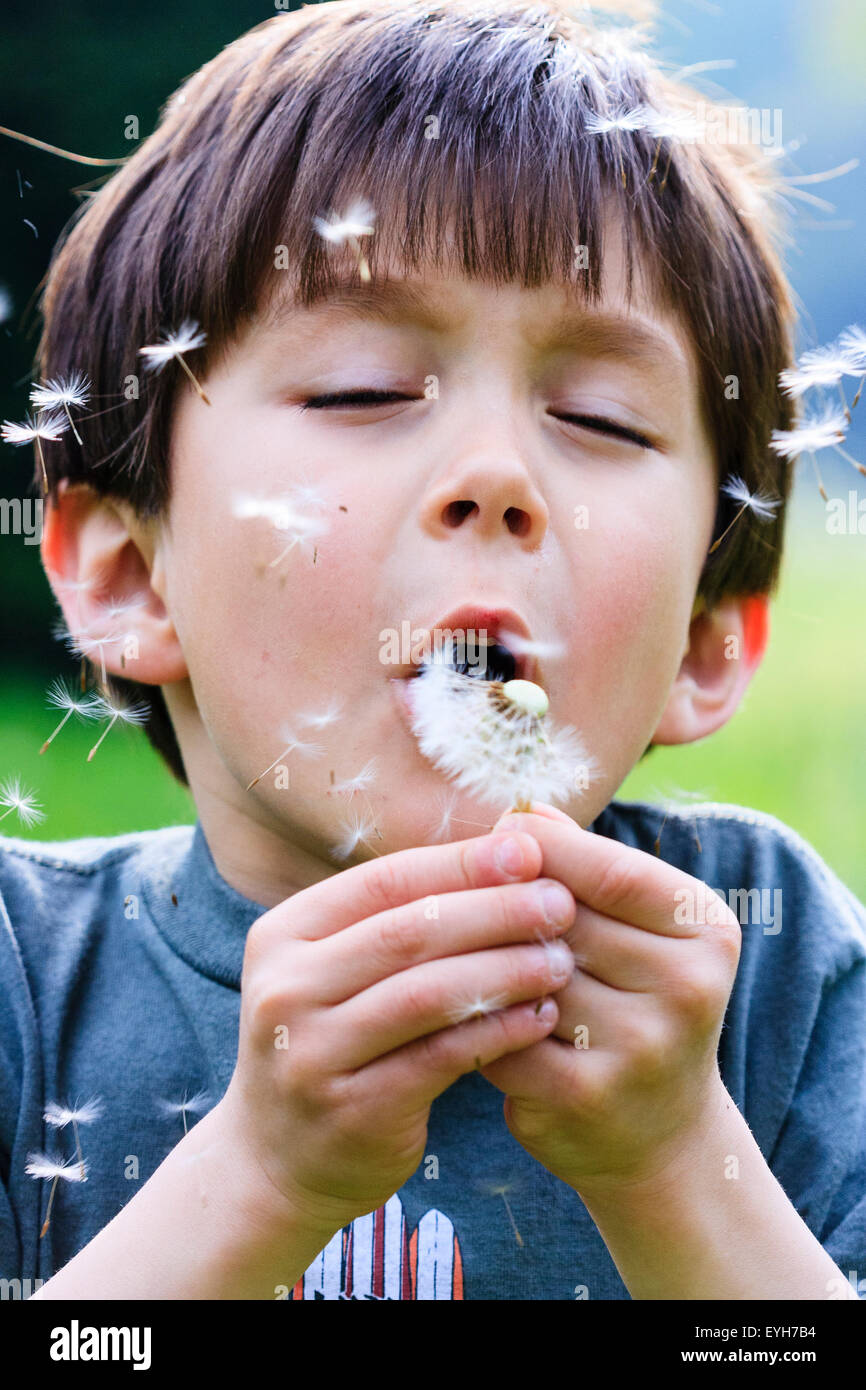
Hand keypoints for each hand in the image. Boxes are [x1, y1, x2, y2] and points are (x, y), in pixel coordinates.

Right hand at [217, 825, 577, 1236]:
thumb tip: (506, 852)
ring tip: (560, 960)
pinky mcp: (353, 1110)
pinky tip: (541, 1017)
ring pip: (428, 994)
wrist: (279, 1160)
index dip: (461, 863)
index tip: (529, 850)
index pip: (385, 881)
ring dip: (505, 970)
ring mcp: (313, 1054)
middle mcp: (285, 989)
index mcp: (283, 935)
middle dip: (495, 911)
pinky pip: (442, 1056)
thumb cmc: (333, 1042)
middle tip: (560, 903)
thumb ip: (401, 919)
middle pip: (409, 932)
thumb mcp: (338, 971)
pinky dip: (498, 1031)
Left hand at [476, 803, 740, 1198]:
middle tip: (465, 888)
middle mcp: (686, 988)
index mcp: (706, 931)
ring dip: (484, 959)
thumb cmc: (636, 1002)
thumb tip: (526, 812)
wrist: (658, 1135)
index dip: (544, 847)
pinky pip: (500, 1030)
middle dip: (506, 903)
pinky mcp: (584, 1094)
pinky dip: (474, 1015)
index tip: (502, 834)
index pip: (609, 870)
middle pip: (559, 919)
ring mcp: (639, 1047)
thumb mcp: (638, 929)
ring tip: (462, 948)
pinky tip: (462, 1007)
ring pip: (523, 972)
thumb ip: (588, 868)